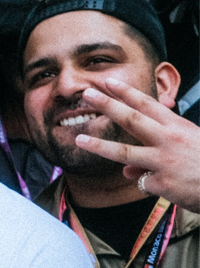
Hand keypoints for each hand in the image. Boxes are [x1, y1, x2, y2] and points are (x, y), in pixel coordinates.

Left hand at [76, 79, 199, 211]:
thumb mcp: (189, 149)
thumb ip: (157, 154)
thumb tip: (127, 171)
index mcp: (178, 127)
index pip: (148, 105)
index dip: (126, 93)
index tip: (109, 82)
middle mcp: (169, 140)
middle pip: (131, 119)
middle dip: (107, 105)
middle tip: (87, 93)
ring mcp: (164, 161)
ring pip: (124, 152)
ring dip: (99, 145)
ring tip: (79, 138)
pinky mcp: (163, 183)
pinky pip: (143, 182)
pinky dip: (146, 183)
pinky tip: (160, 185)